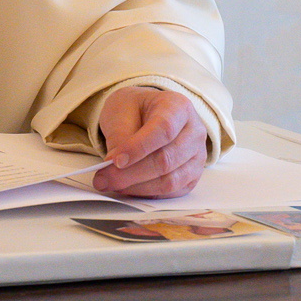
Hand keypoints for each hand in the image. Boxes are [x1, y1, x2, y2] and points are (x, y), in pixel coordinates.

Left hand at [91, 86, 207, 198]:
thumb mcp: (121, 110)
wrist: (146, 114)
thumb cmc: (134, 109)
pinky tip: (127, 188)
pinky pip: (171, 191)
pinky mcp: (192, 175)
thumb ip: (120, 135)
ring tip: (111, 184)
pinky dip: (146, 193)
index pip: (164, 129)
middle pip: (166, 159)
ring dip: (137, 187)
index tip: (114, 160)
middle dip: (131, 173)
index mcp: (178, 106)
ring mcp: (197, 156)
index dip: (139, 148)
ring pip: (170, 180)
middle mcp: (194, 131)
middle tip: (103, 178)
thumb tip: (115, 166)